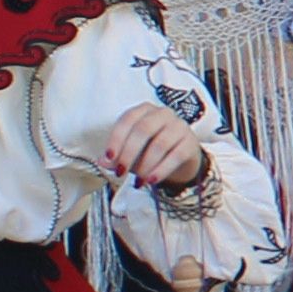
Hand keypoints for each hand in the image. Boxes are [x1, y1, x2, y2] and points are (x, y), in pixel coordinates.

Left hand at [94, 100, 216, 193]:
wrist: (180, 158)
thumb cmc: (150, 151)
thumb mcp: (130, 153)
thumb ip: (115, 156)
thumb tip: (102, 162)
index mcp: (144, 110)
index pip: (128, 119)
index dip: (116, 139)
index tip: (108, 158)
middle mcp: (163, 113)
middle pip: (143, 129)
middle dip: (129, 153)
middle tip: (121, 172)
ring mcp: (179, 126)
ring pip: (160, 144)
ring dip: (145, 165)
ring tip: (138, 181)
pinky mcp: (190, 142)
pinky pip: (176, 155)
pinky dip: (161, 169)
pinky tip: (152, 180)